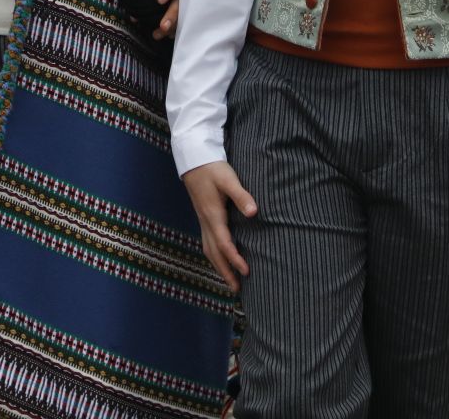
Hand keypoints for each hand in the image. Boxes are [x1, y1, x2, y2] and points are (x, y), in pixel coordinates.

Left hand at [154, 0, 180, 39]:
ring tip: (159, 34)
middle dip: (172, 14)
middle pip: (181, 0)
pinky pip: (182, 14)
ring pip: (182, 10)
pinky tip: (168, 35)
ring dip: (172, 24)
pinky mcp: (185, 1)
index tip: (159, 1)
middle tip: (163, 26)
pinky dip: (175, 26)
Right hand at [182, 161, 256, 292]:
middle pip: (214, 253)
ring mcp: (202, 221)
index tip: (246, 272)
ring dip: (219, 267)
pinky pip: (207, 244)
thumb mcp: (228, 179)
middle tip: (237, 289)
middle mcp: (206, 222)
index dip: (235, 259)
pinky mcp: (203, 218)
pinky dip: (214, 257)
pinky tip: (221, 260)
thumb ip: (241, 196)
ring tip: (230, 281)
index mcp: (213, 215)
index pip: (224, 243)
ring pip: (209, 250)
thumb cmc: (213, 169)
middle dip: (225, 272)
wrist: (194, 160)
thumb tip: (254, 212)